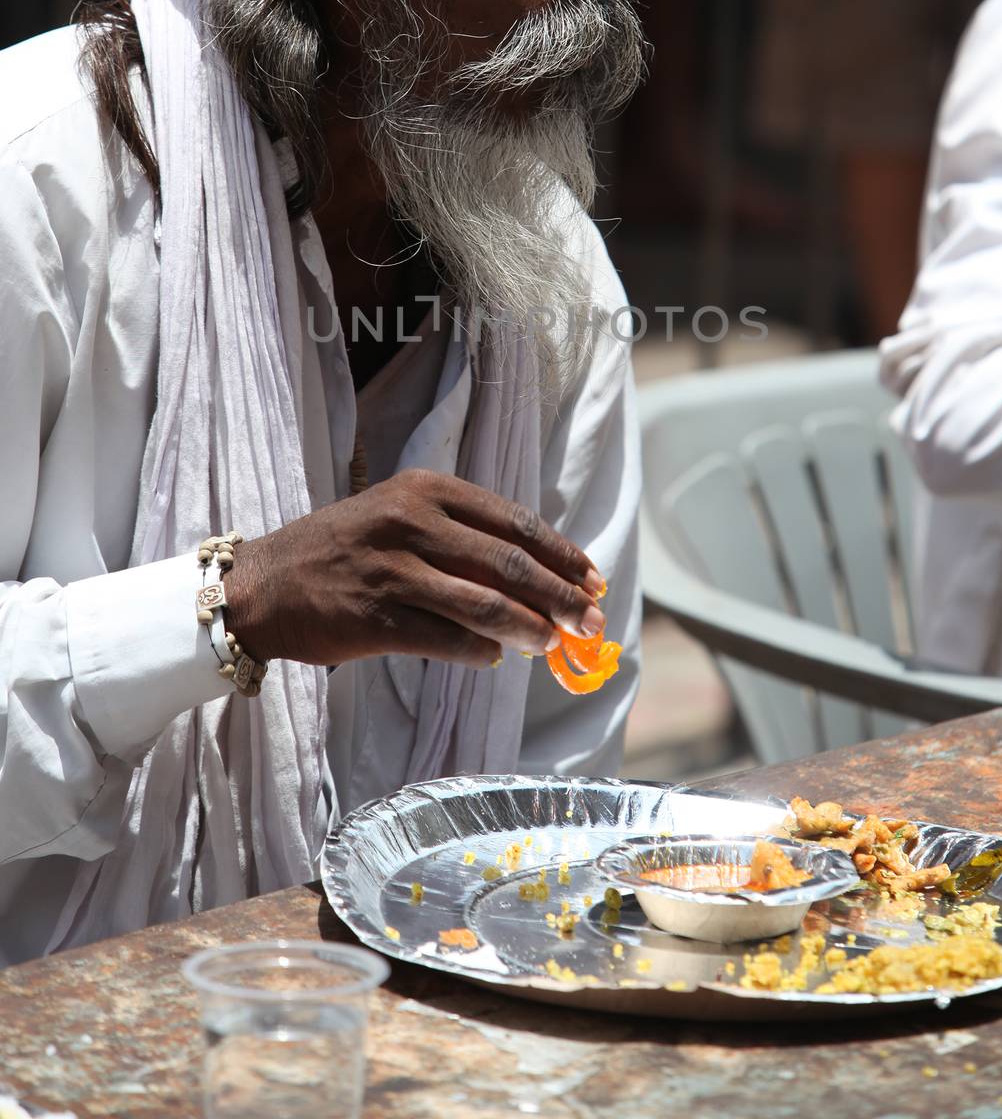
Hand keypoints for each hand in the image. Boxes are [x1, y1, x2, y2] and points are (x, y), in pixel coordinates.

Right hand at [224, 468, 604, 668]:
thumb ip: (461, 536)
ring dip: (531, 629)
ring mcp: (393, 568)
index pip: (514, 521)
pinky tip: (496, 657)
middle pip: (509, 562)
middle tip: (592, 622)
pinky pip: (446, 639)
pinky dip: (480, 652)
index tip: (594, 579)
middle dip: (560, 596)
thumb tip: (537, 577)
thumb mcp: (399, 515)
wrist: (262, 584)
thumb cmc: (344, 550)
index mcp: (426, 488)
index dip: (562, 554)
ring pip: (485, 604)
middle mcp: (412, 520)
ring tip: (554, 644)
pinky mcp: (375, 616)